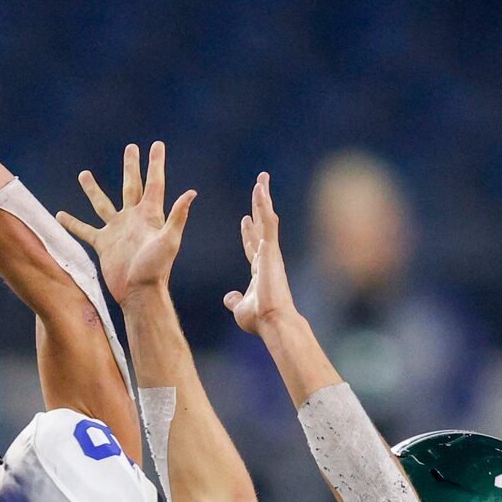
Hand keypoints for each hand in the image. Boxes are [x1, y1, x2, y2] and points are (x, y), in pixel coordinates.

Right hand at [57, 141, 195, 305]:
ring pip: (102, 204)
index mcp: (149, 215)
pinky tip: (60, 215)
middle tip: (131, 148)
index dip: (155, 164)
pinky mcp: (103, 244)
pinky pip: (84, 230)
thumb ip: (177, 216)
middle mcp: (132, 218)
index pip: (154, 183)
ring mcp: (117, 230)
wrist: (139, 293)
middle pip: (130, 186)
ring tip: (84, 173)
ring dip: (93, 189)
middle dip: (131, 167)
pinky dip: (72, 223)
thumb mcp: (169, 241)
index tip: (156, 145)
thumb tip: (191, 192)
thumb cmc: (156, 269)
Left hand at [225, 171, 295, 334]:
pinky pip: (269, 222)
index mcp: (259, 269)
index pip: (252, 245)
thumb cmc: (259, 319)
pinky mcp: (272, 249)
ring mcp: (270, 252)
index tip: (244, 219)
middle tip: (259, 187)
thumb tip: (228, 297)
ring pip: (267, 218)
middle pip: (262, 226)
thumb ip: (234, 300)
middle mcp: (267, 257)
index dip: (248, 233)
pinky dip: (265, 205)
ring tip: (261, 179)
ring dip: (263, 198)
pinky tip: (261, 190)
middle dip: (259, 207)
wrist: (272, 321)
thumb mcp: (240, 308)